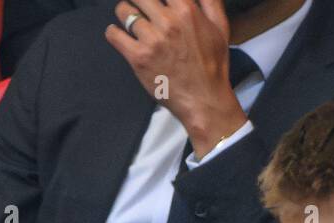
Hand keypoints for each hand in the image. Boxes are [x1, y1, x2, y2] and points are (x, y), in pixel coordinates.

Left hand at [106, 0, 247, 157]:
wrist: (205, 101)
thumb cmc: (213, 66)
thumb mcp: (220, 30)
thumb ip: (210, 2)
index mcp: (186, 11)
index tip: (153, 4)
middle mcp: (168, 22)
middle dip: (139, 2)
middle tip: (142, 11)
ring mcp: (151, 39)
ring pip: (123, 11)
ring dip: (126, 15)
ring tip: (133, 26)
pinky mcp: (138, 56)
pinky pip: (113, 33)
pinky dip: (115, 33)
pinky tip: (124, 39)